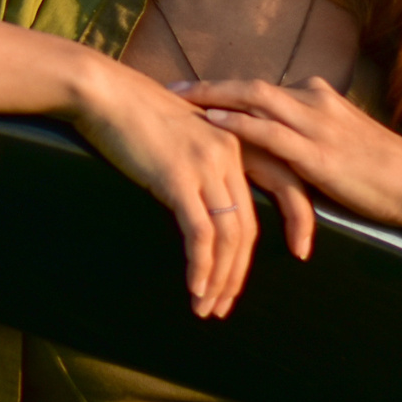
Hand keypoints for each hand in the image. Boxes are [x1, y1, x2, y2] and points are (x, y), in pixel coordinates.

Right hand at [62, 57, 278, 317]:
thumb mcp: (184, 132)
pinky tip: (195, 288)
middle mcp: (229, 154)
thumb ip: (204, 158)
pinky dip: (201, 266)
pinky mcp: (178, 179)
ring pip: (228, 236)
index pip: (282, 187)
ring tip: (208, 308)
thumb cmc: (135, 113)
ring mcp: (205, 166)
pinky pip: (199, 234)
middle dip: (239, 273)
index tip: (297, 253)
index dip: (294, 222)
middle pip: (248, 225)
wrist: (105, 93)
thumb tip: (205, 194)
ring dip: (220, 278)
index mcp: (238, 140)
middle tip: (225, 305)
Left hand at [175, 76, 401, 256]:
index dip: (227, 89)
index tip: (194, 89)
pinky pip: (270, 131)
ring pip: (254, 99)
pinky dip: (237, 123)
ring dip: (213, 97)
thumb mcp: (346, 147)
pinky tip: (210, 124)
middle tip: (170, 87)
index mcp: (321, 100)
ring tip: (177, 100)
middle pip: (251, 86)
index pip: (264, 89)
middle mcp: (315, 103)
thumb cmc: (390, 174)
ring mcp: (317, 125)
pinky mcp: (319, 152)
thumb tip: (288, 150)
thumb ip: (315, 142)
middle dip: (209, 86)